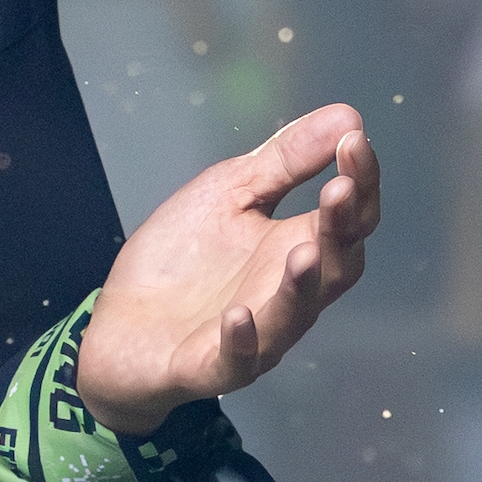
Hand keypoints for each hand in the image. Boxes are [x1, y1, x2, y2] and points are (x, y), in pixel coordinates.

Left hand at [75, 104, 378, 432]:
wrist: (122, 326)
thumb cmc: (183, 260)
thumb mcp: (229, 193)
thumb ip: (283, 162)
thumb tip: (347, 116)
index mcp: (295, 249)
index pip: (346, 220)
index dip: (358, 183)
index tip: (355, 141)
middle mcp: (287, 295)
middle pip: (335, 267)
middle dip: (342, 229)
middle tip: (342, 188)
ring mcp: (255, 335)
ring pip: (292, 316)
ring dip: (301, 286)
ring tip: (306, 250)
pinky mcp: (211, 364)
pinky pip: (236, 359)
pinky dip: (242, 340)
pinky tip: (237, 314)